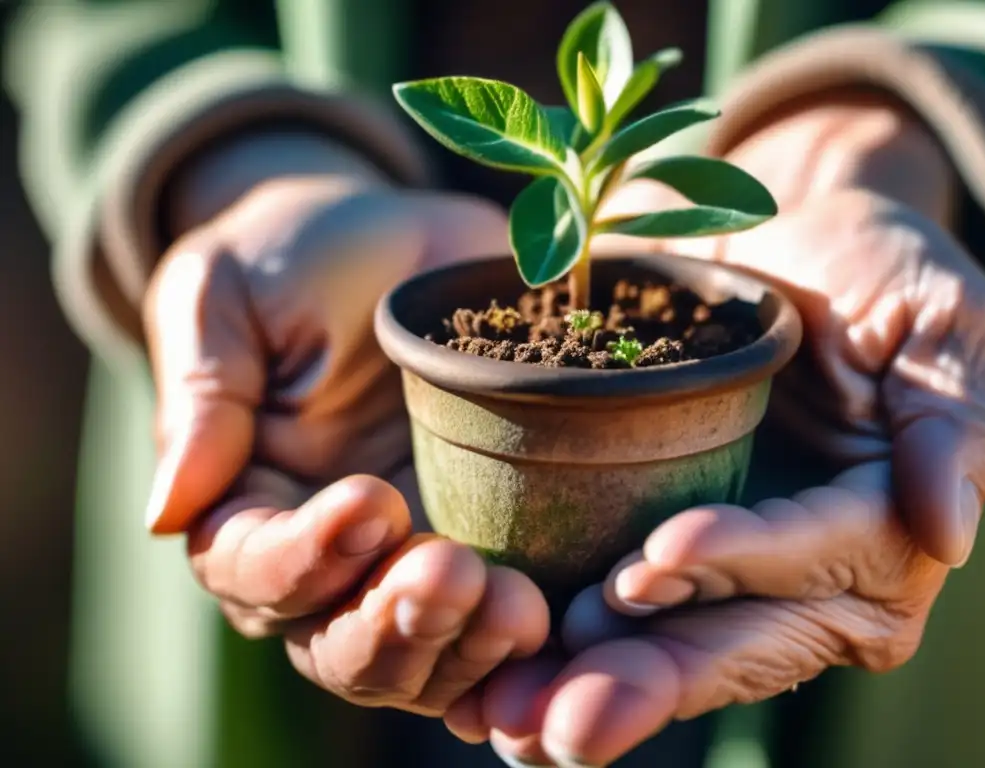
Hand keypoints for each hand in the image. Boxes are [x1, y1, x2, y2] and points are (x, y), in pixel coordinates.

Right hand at [143, 132, 548, 714]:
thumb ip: (203, 399)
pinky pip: (490, 621)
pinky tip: (553, 620)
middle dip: (392, 624)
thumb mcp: (226, 296)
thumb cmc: (291, 257)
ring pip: (419, 655)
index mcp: (247, 497)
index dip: (304, 557)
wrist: (392, 239)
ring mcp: (409, 554)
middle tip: (450, 575)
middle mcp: (324, 552)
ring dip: (463, 646)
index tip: (369, 501)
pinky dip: (515, 641)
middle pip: (337, 641)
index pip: (251, 566)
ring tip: (516, 608)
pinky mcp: (485, 538)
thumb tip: (163, 513)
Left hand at [477, 95, 984, 765]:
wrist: (780, 234)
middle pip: (729, 639)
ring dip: (582, 681)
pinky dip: (553, 643)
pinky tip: (490, 675)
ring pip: (660, 644)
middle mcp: (801, 579)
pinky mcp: (654, 549)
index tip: (653, 558)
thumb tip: (950, 535)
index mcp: (879, 537)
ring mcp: (722, 573)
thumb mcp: (943, 324)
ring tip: (509, 713)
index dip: (738, 562)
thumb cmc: (874, 270)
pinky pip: (608, 607)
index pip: (807, 560)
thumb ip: (951, 426)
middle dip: (646, 677)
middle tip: (561, 719)